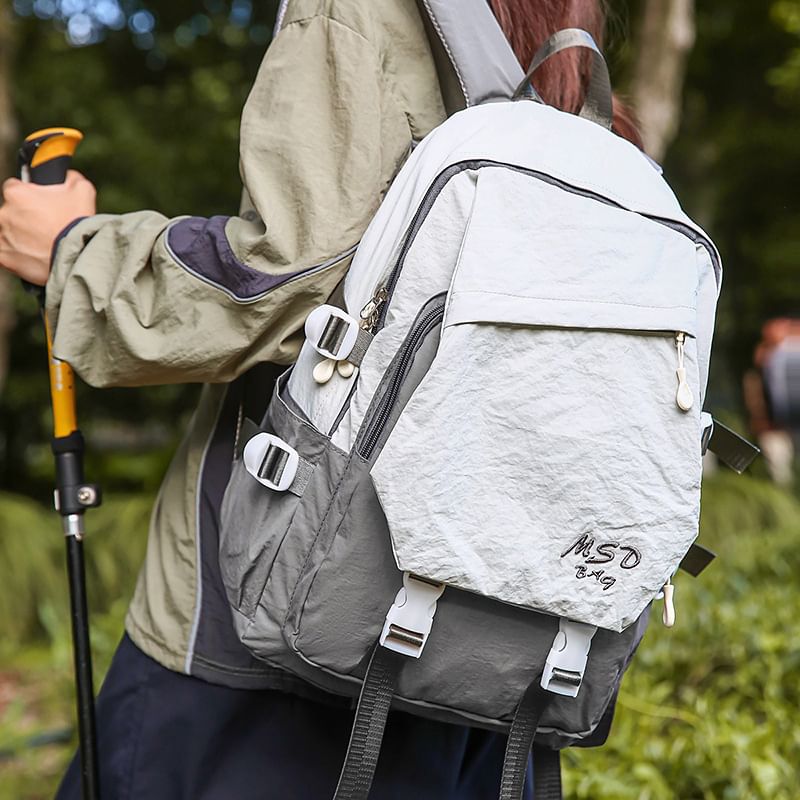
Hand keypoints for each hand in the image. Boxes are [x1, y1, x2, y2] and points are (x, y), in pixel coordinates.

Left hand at [0, 170, 95, 284]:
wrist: (76, 258)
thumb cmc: (77, 225)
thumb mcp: (83, 191)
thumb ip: (70, 178)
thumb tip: (67, 176)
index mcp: (17, 193)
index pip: (14, 187)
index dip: (28, 195)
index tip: (39, 204)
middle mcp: (4, 213)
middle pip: (10, 211)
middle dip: (24, 217)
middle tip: (44, 227)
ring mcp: (1, 236)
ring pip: (8, 232)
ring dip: (20, 236)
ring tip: (41, 244)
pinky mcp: (3, 257)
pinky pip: (5, 253)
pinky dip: (16, 255)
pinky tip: (33, 256)